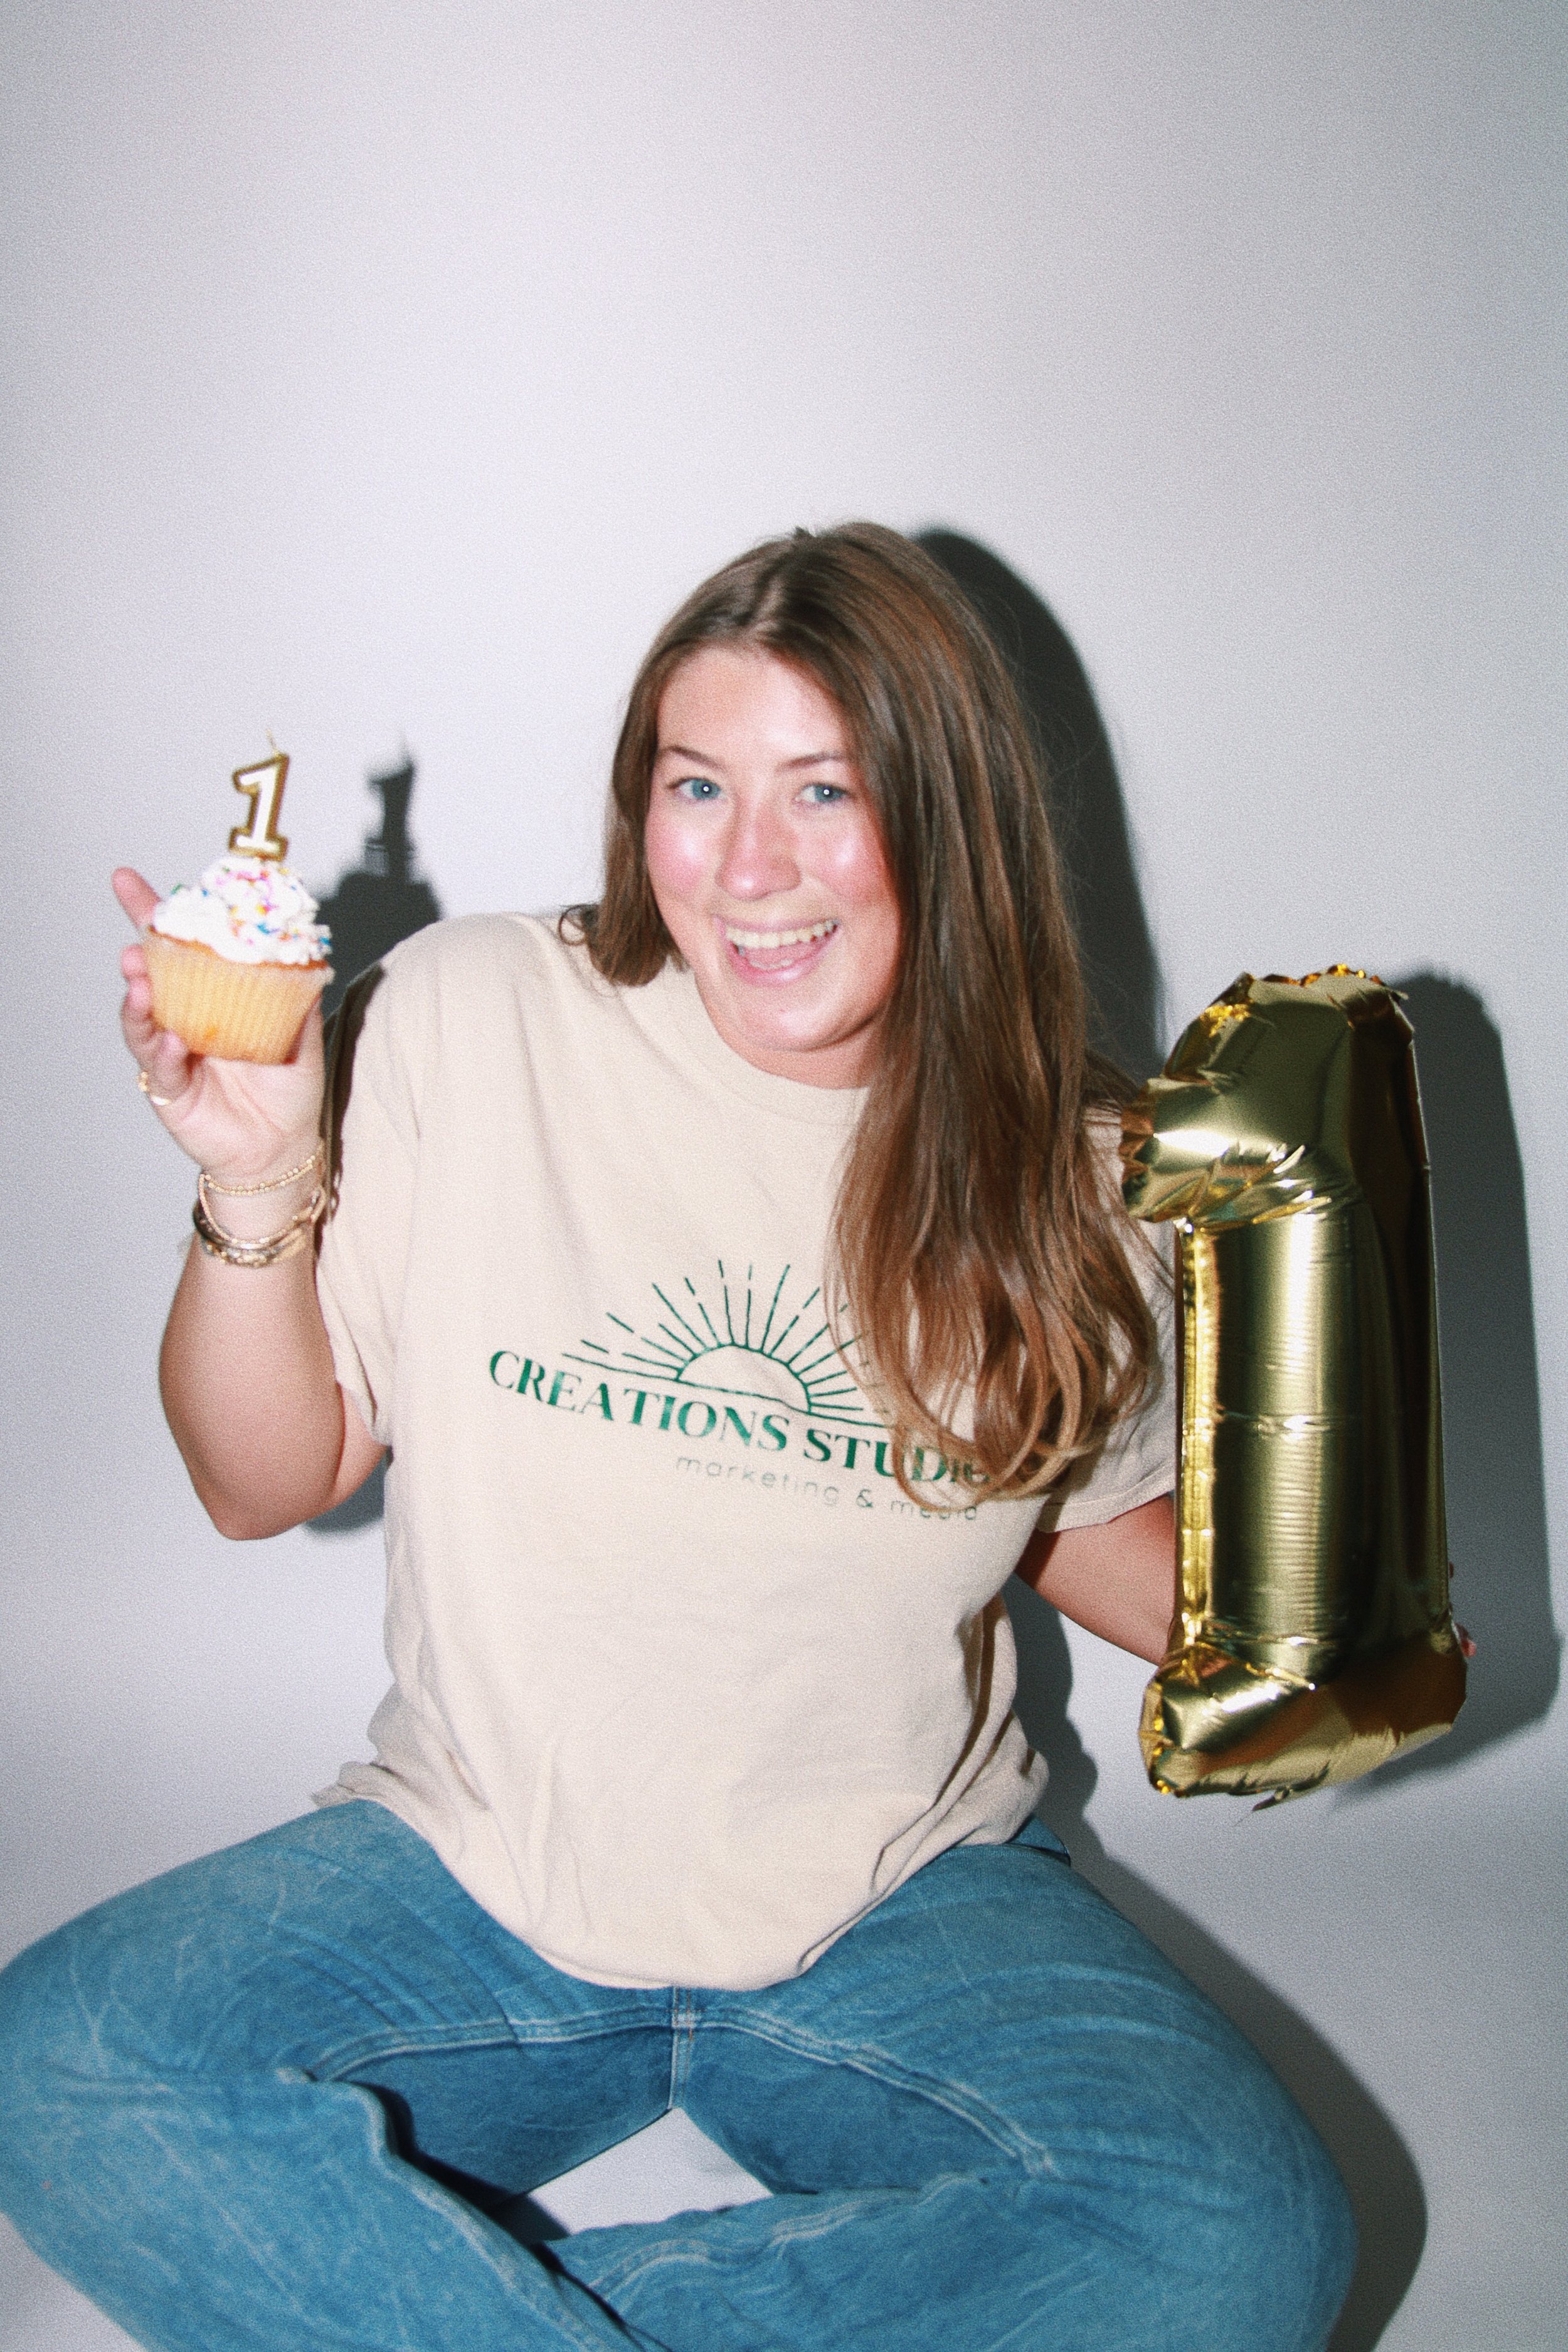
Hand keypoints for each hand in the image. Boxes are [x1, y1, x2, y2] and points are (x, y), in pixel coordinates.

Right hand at [115, 868, 325, 1186]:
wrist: (281, 1150)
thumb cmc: (286, 1095)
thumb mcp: (301, 1040)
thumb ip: (299, 1001)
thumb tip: (308, 955)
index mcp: (213, 1000)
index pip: (180, 951)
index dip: (154, 916)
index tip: (128, 882)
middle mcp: (185, 1021)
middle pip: (150, 975)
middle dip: (137, 949)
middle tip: (133, 930)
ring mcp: (172, 1053)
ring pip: (144, 1017)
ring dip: (139, 995)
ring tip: (140, 978)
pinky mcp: (168, 1089)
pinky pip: (157, 1063)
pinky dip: (161, 1047)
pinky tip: (171, 1037)